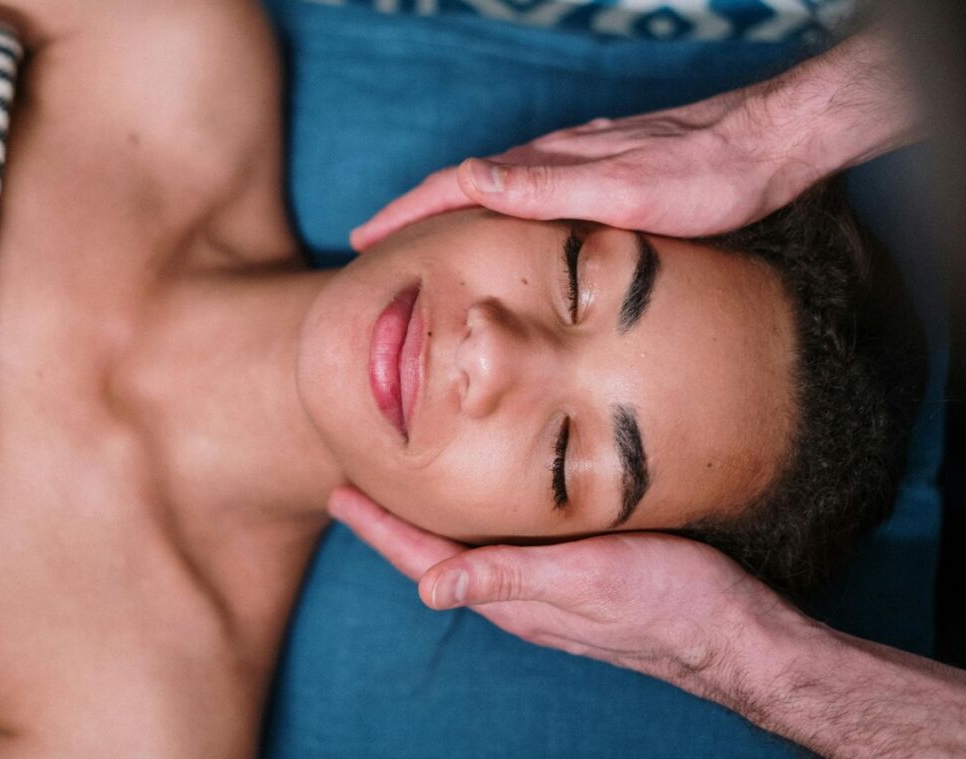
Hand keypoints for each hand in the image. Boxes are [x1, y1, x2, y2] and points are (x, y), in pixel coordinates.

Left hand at [327, 486, 794, 690]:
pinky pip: (506, 549)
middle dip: (394, 524)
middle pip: (438, 556)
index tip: (340, 495)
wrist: (734, 632)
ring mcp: (548, 590)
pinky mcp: (577, 578)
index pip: (426, 559)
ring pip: (471, 552)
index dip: (380, 528)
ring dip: (432, 524)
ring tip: (404, 494)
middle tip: (357, 486)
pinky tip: (486, 507)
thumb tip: (429, 591)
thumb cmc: (668, 601)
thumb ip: (511, 579)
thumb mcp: (587, 581)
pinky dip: (478, 524)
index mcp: (513, 596)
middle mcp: (521, 595)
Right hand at [350, 89, 812, 249]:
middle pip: (463, 185)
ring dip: (448, 211)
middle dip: (412, 213)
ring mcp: (576, 164)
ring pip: (493, 188)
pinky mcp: (599, 172)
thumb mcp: (621, 189)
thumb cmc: (702, 175)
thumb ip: (544, 185)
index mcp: (547, 166)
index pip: (454, 186)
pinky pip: (527, 191)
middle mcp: (554, 160)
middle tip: (373, 243)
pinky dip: (493, 210)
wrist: (765, 146)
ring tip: (420, 239)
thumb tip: (466, 180)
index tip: (362, 239)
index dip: (404, 213)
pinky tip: (501, 225)